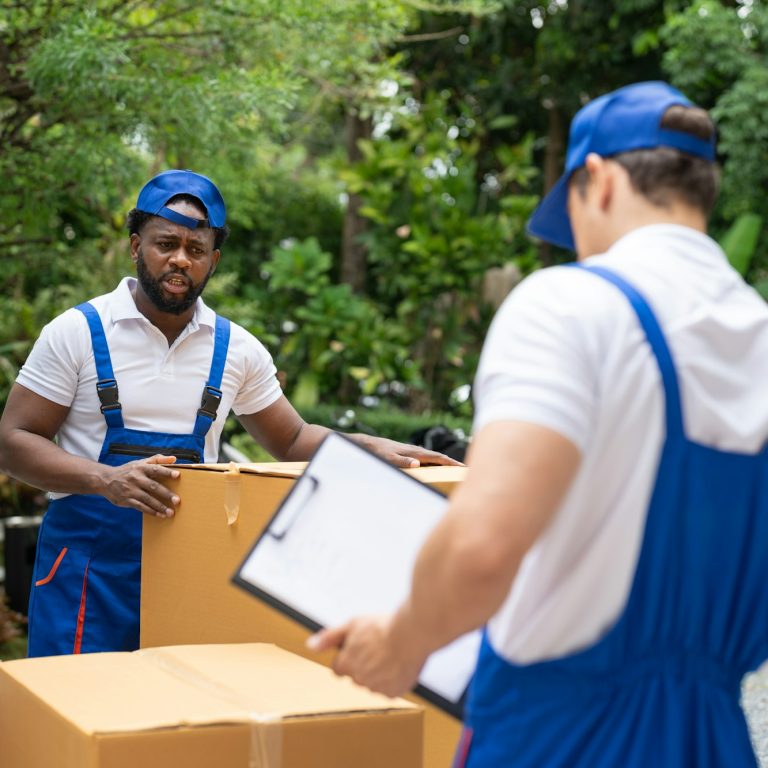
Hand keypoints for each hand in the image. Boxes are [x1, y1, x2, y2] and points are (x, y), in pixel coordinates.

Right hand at [100, 454, 180, 517]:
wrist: (106, 479)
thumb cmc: (129, 470)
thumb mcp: (141, 462)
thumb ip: (158, 459)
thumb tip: (174, 459)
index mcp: (141, 467)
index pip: (156, 468)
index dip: (167, 471)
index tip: (178, 475)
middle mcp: (136, 478)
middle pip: (153, 486)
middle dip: (166, 494)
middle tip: (177, 501)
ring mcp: (131, 490)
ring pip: (147, 499)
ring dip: (160, 506)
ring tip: (171, 512)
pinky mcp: (126, 500)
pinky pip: (140, 507)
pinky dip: (151, 511)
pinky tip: (160, 515)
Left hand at [307, 614, 427, 697]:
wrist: (411, 634)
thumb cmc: (383, 627)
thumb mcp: (352, 624)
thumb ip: (329, 637)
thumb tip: (310, 646)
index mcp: (347, 664)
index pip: (339, 668)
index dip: (348, 657)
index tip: (359, 649)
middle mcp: (359, 679)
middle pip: (357, 676)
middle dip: (364, 666)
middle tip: (377, 650)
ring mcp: (376, 688)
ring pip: (373, 683)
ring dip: (379, 673)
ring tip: (391, 654)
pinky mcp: (393, 692)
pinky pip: (390, 689)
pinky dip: (393, 680)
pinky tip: (399, 664)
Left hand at [352, 435, 463, 467]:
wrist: (368, 444)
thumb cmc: (377, 453)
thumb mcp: (388, 459)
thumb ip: (402, 462)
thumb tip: (418, 464)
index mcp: (415, 452)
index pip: (437, 457)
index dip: (450, 462)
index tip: (462, 468)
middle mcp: (416, 450)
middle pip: (438, 456)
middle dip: (452, 463)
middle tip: (466, 469)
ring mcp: (413, 451)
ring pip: (433, 457)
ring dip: (444, 462)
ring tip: (455, 469)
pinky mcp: (408, 453)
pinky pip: (426, 458)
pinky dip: (435, 462)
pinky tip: (436, 467)